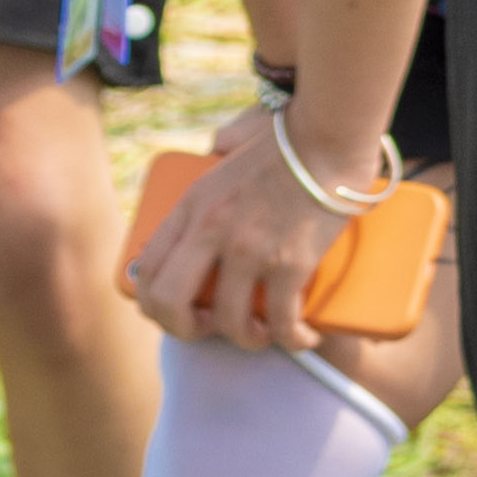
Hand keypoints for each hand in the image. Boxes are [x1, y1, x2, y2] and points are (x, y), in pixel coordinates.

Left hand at [122, 113, 386, 356]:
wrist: (328, 137)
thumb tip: (215, 148)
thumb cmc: (286, 139)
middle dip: (186, 330)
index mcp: (191, 204)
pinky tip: (303, 337)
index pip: (147, 268)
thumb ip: (216, 151)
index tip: (179, 311)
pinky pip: (281, 322)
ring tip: (264, 333)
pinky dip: (293, 339)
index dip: (155, 304)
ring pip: (228, 323)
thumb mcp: (232, 147)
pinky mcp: (289, 263)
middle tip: (212, 328)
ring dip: (247, 339)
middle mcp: (211, 229)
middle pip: (170, 303)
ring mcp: (249, 249)